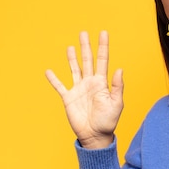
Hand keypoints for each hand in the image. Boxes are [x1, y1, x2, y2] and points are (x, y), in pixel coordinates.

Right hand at [45, 31, 123, 148]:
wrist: (95, 136)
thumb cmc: (108, 121)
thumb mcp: (116, 103)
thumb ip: (117, 87)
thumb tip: (120, 69)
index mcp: (102, 82)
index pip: (103, 60)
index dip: (103, 46)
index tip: (103, 33)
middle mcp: (90, 83)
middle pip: (88, 60)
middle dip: (86, 47)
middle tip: (83, 32)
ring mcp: (79, 89)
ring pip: (75, 69)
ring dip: (72, 58)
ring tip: (71, 46)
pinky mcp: (68, 98)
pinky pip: (59, 86)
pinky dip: (54, 79)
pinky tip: (48, 71)